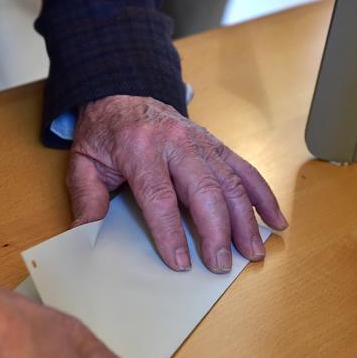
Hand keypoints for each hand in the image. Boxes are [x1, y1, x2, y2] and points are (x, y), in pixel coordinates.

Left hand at [67, 95, 287, 272]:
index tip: (181, 262)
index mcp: (140, 148)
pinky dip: (263, 195)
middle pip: (203, 191)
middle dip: (216, 232)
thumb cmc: (103, 133)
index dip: (171, 232)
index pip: (159, 197)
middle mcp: (176, 142)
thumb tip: (84, 235)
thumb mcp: (82, 162)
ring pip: (230, 182)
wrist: (120, 92)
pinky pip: (245, 170)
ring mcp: (201, 141)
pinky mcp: (215, 144)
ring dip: (245, 220)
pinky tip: (274, 221)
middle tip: (220, 265)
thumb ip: (86, 198)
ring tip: (252, 253)